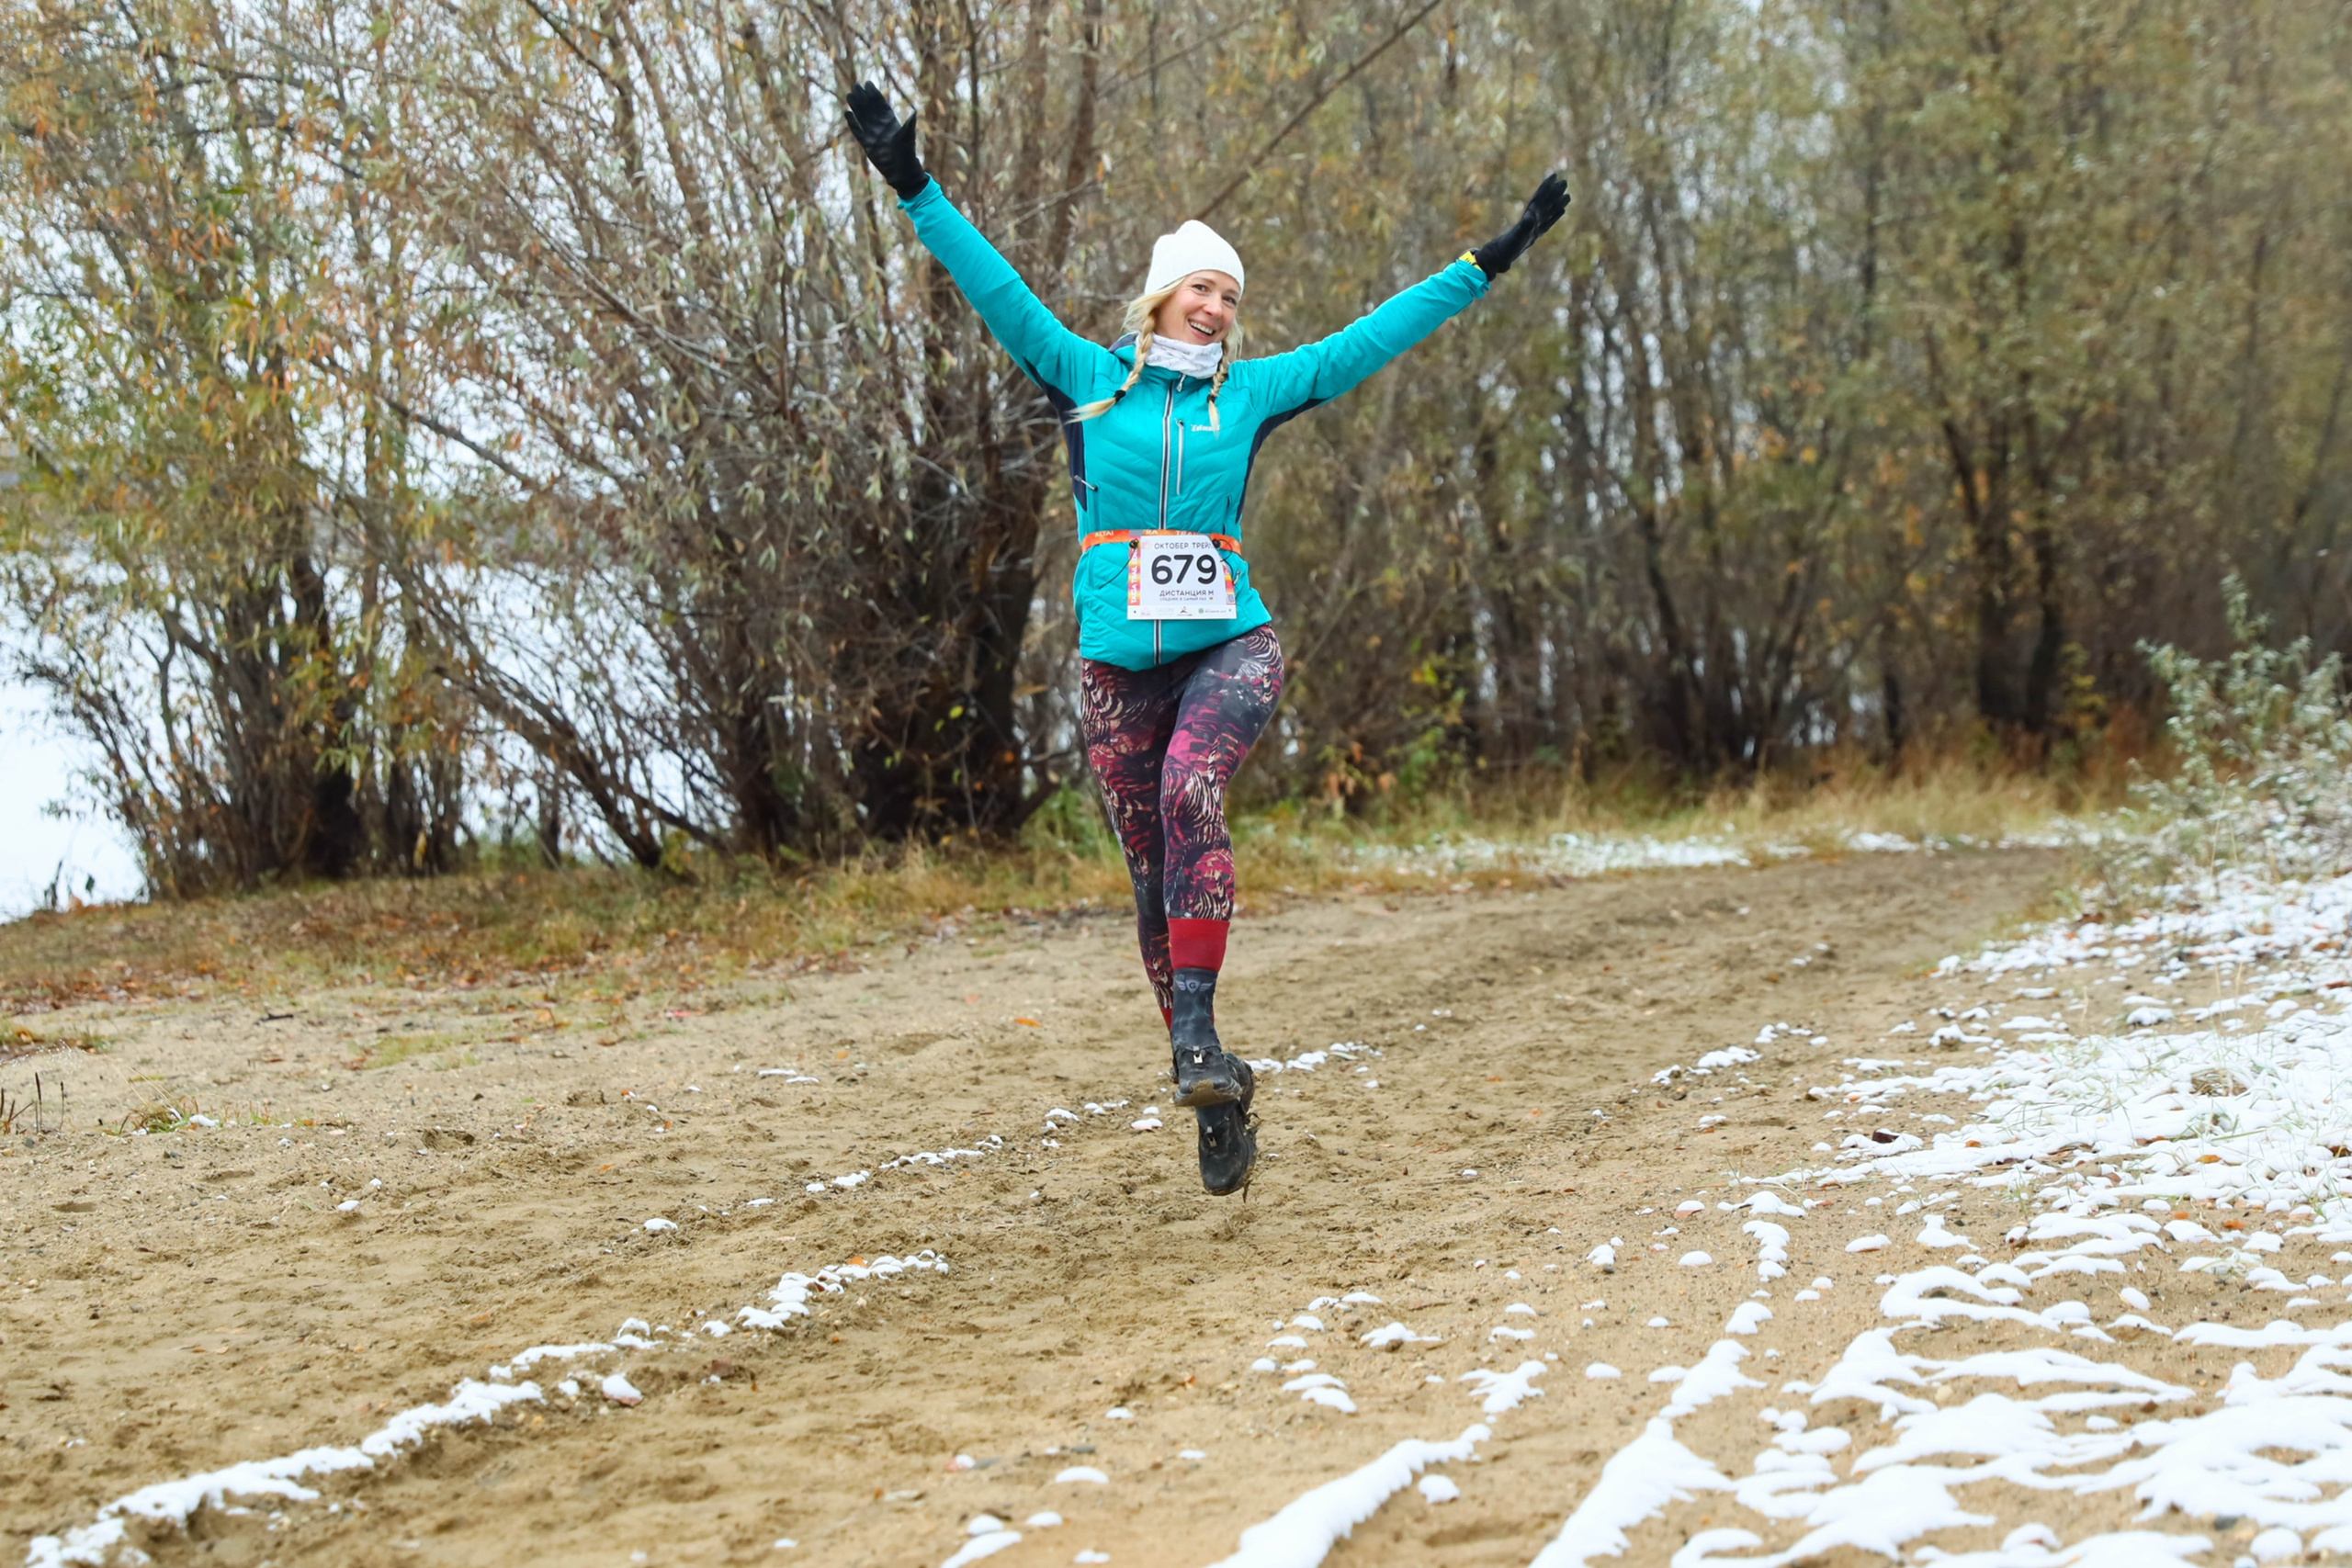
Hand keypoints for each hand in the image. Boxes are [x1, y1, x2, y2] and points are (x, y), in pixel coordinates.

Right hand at [845, 81, 928, 198]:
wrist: (901, 171)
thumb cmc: (907, 153)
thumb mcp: (908, 137)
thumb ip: (909, 125)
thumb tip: (915, 112)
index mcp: (890, 122)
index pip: (881, 104)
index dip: (874, 94)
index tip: (868, 83)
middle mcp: (880, 126)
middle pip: (869, 108)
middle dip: (863, 97)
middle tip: (856, 85)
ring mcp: (873, 135)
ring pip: (862, 117)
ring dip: (856, 106)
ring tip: (849, 95)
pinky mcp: (867, 144)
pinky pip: (857, 131)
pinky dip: (852, 123)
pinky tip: (847, 113)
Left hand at [1470, 172, 1570, 278]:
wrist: (1501, 255)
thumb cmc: (1508, 245)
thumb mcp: (1517, 236)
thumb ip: (1524, 226)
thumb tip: (1530, 217)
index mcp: (1529, 216)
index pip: (1539, 198)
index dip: (1546, 187)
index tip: (1554, 176)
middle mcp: (1532, 218)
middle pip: (1546, 202)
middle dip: (1555, 192)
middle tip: (1564, 182)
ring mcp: (1535, 225)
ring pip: (1549, 211)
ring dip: (1558, 203)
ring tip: (1567, 196)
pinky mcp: (1536, 233)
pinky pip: (1549, 222)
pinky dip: (1555, 215)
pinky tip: (1562, 210)